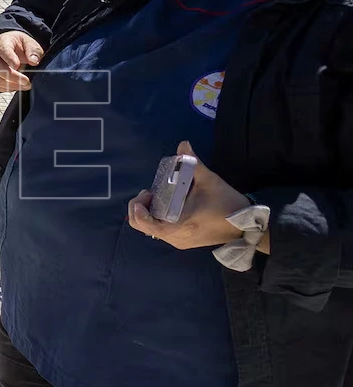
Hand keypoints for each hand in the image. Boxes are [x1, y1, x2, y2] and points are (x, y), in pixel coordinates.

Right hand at [0, 30, 44, 91]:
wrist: (9, 47)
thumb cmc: (19, 45)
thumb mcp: (29, 42)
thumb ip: (33, 50)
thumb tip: (34, 61)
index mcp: (2, 42)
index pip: (3, 50)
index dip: (9, 59)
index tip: (18, 66)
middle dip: (11, 75)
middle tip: (26, 81)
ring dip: (10, 84)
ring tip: (25, 86)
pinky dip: (6, 88)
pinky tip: (17, 86)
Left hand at [128, 142, 253, 249]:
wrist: (248, 226)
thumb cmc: (227, 204)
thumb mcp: (209, 181)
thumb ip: (192, 162)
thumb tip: (183, 144)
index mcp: (178, 226)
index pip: (144, 223)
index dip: (138, 207)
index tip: (148, 192)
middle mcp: (175, 238)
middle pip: (142, 226)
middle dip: (141, 207)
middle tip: (151, 193)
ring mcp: (179, 242)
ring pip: (151, 229)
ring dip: (149, 212)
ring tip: (159, 197)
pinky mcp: (184, 242)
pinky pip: (162, 231)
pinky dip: (158, 219)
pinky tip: (168, 205)